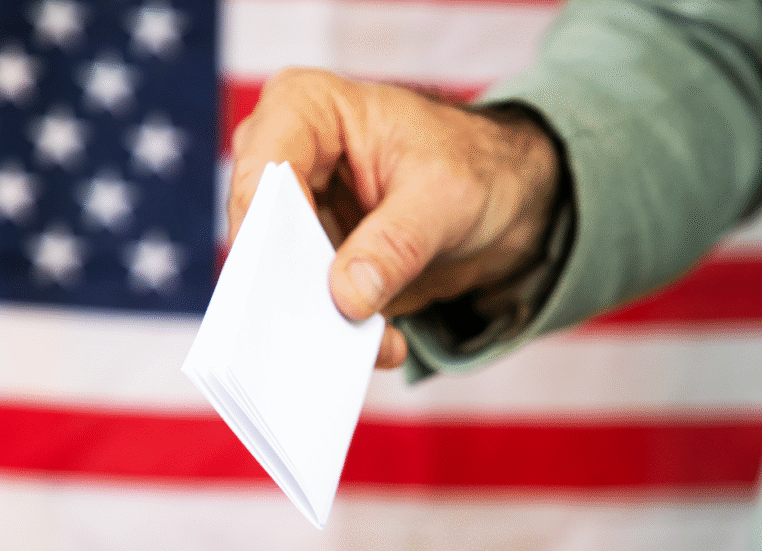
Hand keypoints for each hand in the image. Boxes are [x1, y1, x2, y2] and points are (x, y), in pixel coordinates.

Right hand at [228, 68, 560, 368]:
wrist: (504, 195)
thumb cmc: (474, 164)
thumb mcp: (446, 196)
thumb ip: (396, 243)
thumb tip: (347, 296)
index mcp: (305, 109)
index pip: (263, 167)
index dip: (263, 224)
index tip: (282, 279)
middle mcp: (285, 159)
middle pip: (257, 228)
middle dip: (287, 284)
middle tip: (314, 331)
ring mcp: (294, 215)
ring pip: (274, 277)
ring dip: (318, 318)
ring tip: (368, 346)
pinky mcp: (311, 261)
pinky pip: (306, 304)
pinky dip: (340, 331)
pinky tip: (384, 347)